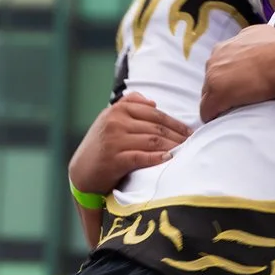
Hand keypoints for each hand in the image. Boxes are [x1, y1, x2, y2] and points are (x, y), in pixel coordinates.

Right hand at [69, 92, 187, 197]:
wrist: (81, 173)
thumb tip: (153, 102)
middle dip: (177, 135)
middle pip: (156, 127)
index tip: (189, 131)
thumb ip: (128, 105)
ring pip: (152, 141)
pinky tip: (168, 159)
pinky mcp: (114, 159)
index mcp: (117, 110)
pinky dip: (157, 158)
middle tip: (192, 142)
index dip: (174, 122)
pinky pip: (141, 157)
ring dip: (172, 146)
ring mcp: (114, 140)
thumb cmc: (100, 147)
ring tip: (185, 151)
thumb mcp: (109, 119)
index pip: (154, 114)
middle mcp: (115, 122)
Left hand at [198, 24, 274, 120]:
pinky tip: (221, 123)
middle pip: (213, 75)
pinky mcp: (217, 93)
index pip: (223, 61)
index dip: (231, 75)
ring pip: (208, 92)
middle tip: (237, 100)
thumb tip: (269, 54)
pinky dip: (213, 117)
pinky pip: (207, 110)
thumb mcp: (273, 39)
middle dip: (223, 87)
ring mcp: (216, 73)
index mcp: (235, 41)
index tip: (241, 85)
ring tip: (230, 113)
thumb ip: (263, 44)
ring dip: (217, 102)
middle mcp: (221, 52)